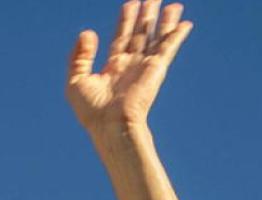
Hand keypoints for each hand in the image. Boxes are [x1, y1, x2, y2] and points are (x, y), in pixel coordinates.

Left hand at [67, 0, 192, 133]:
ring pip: (155, 38)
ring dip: (164, 21)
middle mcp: (130, 65)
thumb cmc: (92, 111)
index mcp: (112, 68)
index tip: (130, 4)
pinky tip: (185, 23)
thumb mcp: (76, 80)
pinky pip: (168, 47)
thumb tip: (87, 32)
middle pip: (140, 35)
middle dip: (146, 16)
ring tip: (172, 4)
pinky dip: (176, 35)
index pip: (121, 39)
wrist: (110, 124)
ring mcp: (144, 66)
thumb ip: (79, 56)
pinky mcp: (156, 68)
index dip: (125, 21)